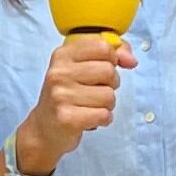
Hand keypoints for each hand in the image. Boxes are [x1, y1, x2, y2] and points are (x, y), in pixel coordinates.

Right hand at [10, 33, 135, 175]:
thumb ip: (111, 55)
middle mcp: (59, 73)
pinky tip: (90, 119)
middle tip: (95, 91)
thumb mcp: (82, 68)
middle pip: (109, 71)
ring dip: (107, 105)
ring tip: (91, 106)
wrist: (44, 129)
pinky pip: (104, 115)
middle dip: (111, 84)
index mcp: (62, 55)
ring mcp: (61, 96)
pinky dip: (103, 119)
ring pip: (109, 96)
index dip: (111, 59)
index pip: (103, 46)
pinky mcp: (67, 118)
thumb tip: (131, 60)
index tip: (102, 69)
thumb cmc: (68, 95)